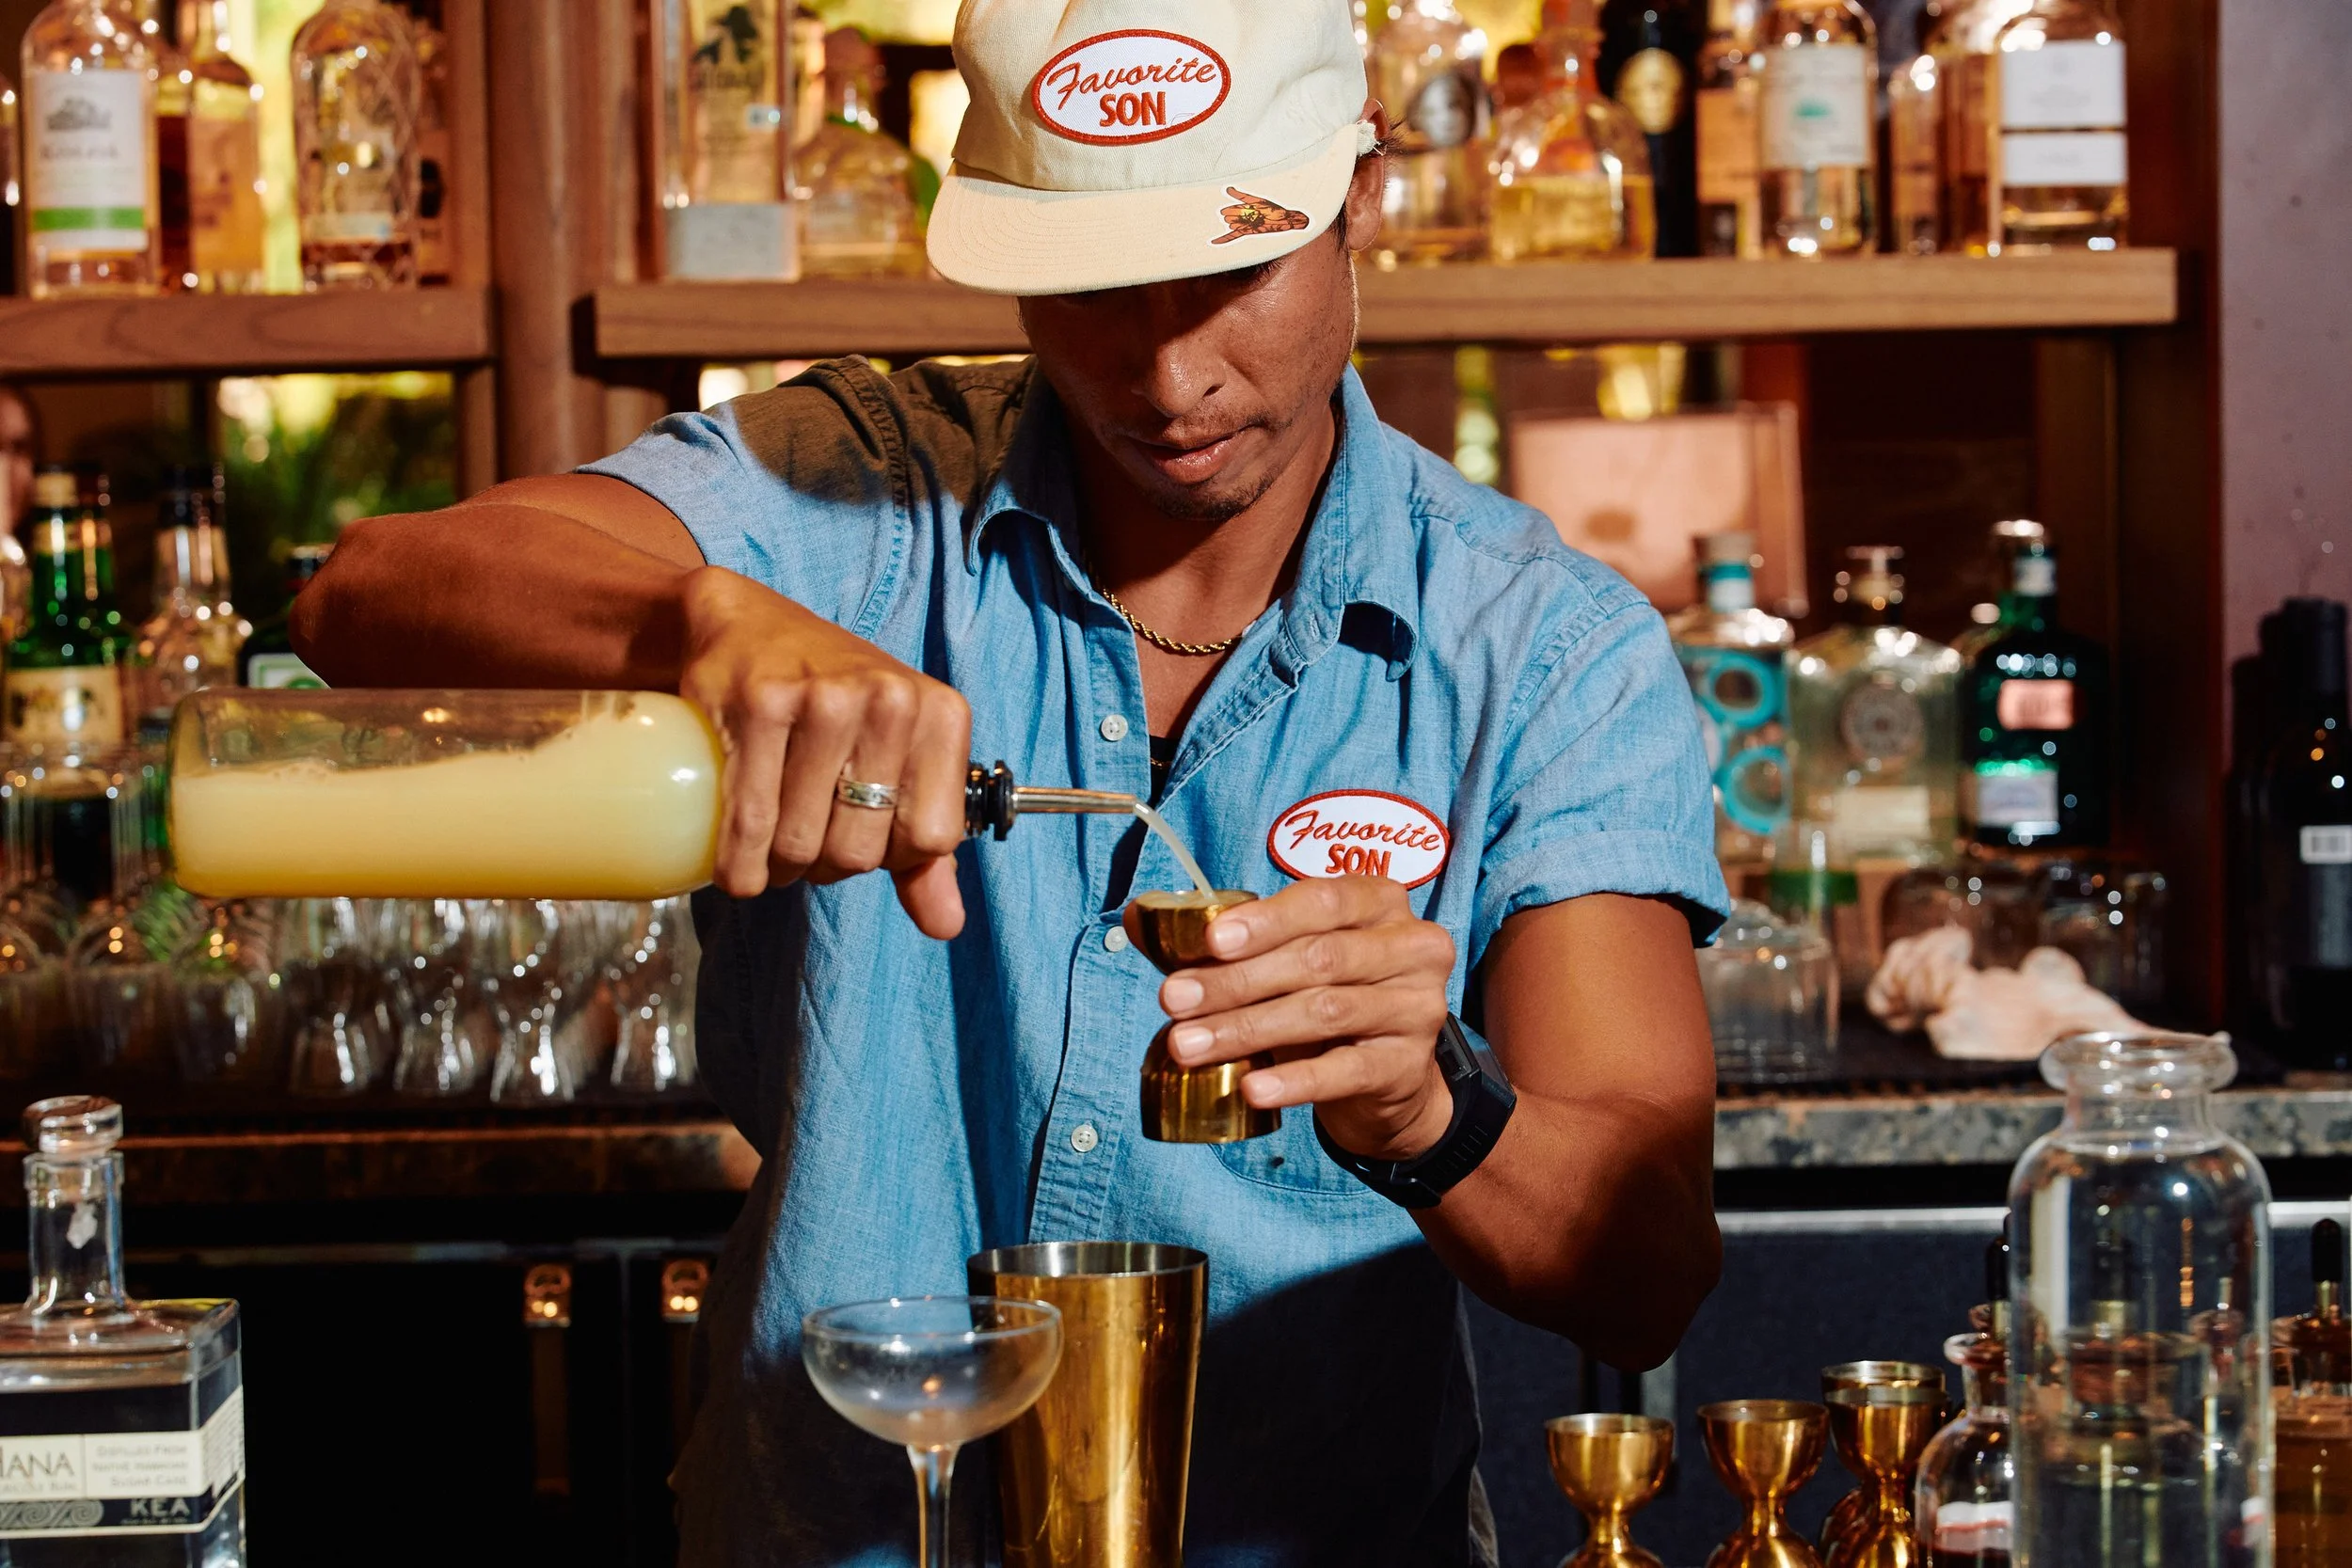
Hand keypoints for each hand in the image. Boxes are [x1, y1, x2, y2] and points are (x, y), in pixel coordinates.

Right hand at [677, 566, 971, 936]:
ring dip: (779, 869)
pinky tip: (737, 866)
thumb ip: (925, 850)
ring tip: (773, 845)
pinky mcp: (758, 704)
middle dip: (826, 867)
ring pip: (802, 844)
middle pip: (861, 850)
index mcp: (941, 715)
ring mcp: (823, 699)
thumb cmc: (831, 705)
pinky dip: (739, 866)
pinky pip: (750, 824)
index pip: (930, 840)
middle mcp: (891, 700)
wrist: (748, 625)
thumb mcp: (895, 759)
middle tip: (806, 840)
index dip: (889, 857)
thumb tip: (947, 928)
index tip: (860, 836)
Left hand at [1133, 878, 1457, 1161]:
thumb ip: (1221, 941)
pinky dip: (1295, 1080)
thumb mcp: (1283, 961)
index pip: (1323, 901)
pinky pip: (1346, 1070)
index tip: (1210, 942)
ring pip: (1324, 1011)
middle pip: (1317, 958)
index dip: (1265, 920)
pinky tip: (1252, 1088)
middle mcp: (1411, 947)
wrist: (1385, 1080)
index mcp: (1379, 902)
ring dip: (1247, 1028)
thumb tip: (1137, 916)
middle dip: (1237, 981)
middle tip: (1174, 1001)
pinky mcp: (1409, 1065)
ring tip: (1188, 1045)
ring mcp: (1417, 1006)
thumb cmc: (1325, 1000)